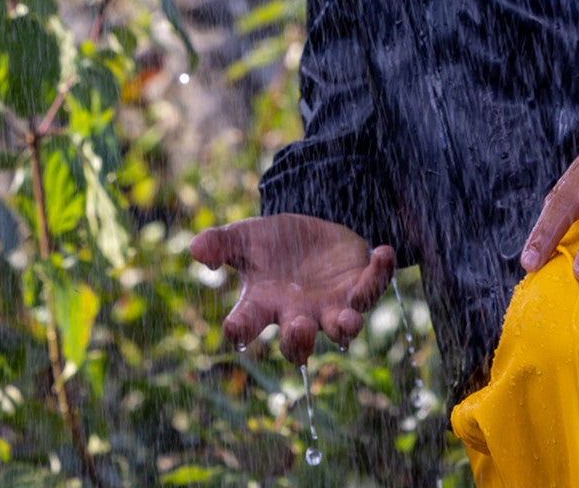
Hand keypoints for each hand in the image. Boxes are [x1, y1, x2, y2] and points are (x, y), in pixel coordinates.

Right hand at [189, 213, 395, 364]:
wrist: (310, 236)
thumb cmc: (273, 245)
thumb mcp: (246, 237)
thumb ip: (222, 244)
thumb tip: (195, 247)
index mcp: (263, 306)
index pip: (246, 325)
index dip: (239, 329)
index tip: (233, 327)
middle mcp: (297, 316)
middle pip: (296, 343)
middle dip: (297, 340)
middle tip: (298, 327)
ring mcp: (331, 307)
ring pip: (340, 329)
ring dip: (345, 327)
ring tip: (349, 321)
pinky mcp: (358, 288)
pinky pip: (372, 289)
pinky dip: (380, 273)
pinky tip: (383, 252)